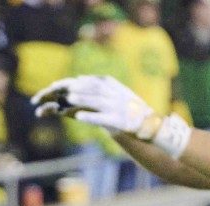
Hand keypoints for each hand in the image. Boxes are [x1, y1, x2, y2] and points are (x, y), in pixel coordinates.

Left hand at [32, 75, 153, 136]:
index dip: (78, 82)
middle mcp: (116, 95)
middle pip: (94, 89)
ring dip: (82, 99)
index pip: (94, 81)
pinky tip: (79, 117)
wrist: (147, 124)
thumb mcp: (115, 90)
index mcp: (114, 86)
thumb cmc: (127, 107)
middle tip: (62, 89)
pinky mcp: (118, 122)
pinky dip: (90, 117)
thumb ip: (98, 84)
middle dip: (78, 88)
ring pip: (97, 101)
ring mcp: (117, 108)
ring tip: (68, 99)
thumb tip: (79, 77)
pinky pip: (102, 118)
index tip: (64, 83)